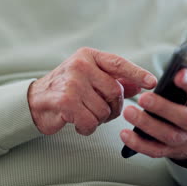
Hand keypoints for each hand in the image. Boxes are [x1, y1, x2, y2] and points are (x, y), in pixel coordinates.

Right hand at [28, 47, 156, 135]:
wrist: (34, 101)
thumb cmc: (65, 89)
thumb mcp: (89, 79)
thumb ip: (113, 80)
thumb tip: (140, 85)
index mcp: (88, 56)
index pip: (118, 64)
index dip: (137, 73)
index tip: (151, 83)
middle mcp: (80, 66)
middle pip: (115, 91)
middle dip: (114, 108)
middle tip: (103, 113)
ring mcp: (72, 82)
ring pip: (104, 110)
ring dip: (98, 120)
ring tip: (85, 115)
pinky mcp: (65, 101)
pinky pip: (90, 121)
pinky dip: (87, 128)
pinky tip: (77, 123)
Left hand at [120, 57, 186, 160]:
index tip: (178, 74)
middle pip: (184, 118)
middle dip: (163, 108)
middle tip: (142, 97)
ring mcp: (185, 140)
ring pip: (167, 135)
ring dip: (146, 124)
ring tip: (128, 111)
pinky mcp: (170, 151)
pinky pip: (154, 150)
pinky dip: (138, 144)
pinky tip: (124, 134)